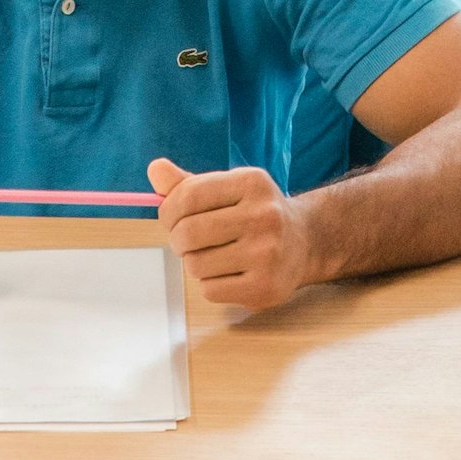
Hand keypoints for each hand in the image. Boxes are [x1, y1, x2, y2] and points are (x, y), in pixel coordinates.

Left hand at [148, 158, 315, 310]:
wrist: (305, 243)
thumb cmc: (253, 213)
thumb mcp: (228, 188)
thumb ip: (188, 183)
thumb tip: (155, 169)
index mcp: (252, 183)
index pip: (188, 195)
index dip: (168, 210)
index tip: (170, 218)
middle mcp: (264, 216)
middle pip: (188, 233)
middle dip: (177, 239)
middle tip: (186, 241)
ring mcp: (268, 254)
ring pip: (195, 264)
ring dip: (194, 262)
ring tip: (214, 255)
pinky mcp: (266, 287)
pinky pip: (210, 290)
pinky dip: (210, 283)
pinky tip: (229, 273)